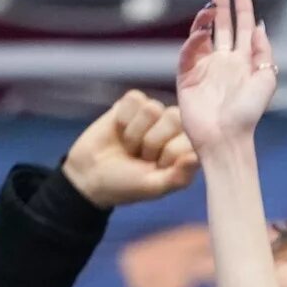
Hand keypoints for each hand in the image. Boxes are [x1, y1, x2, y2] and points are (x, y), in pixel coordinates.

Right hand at [62, 90, 198, 207]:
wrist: (90, 174)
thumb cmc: (127, 184)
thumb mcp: (154, 187)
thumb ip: (178, 176)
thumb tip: (195, 158)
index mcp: (187, 149)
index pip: (189, 137)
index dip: (168, 153)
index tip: (156, 167)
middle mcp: (175, 128)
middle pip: (173, 117)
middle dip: (150, 142)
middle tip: (141, 156)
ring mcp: (154, 114)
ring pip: (152, 108)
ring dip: (135, 133)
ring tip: (130, 146)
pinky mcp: (132, 103)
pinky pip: (134, 99)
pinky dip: (123, 118)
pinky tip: (120, 130)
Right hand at [176, 0, 276, 157]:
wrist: (226, 137)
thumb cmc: (249, 113)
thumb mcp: (266, 79)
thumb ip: (263, 51)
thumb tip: (259, 25)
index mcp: (244, 64)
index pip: (242, 30)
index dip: (242, 11)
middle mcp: (224, 63)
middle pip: (221, 27)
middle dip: (220, 6)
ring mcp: (205, 68)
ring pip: (202, 36)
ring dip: (205, 19)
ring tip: (211, 5)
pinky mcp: (187, 77)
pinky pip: (188, 53)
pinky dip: (193, 41)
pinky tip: (201, 33)